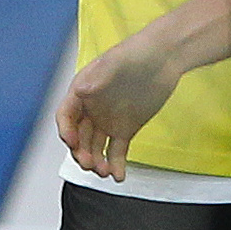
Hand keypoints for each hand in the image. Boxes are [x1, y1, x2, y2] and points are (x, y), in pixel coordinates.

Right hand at [57, 31, 183, 181]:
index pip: (66, 116)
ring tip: (105, 172)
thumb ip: (99, 77)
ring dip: (97, 162)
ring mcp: (107, 120)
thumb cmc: (137, 53)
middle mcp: (91, 109)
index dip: (66, 131)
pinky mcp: (125, 129)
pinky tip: (118, 176)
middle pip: (79, 137)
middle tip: (90, 163)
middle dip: (81, 152)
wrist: (165, 57)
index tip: (72, 143)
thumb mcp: (116, 62)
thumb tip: (83, 89)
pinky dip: (116, 165)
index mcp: (82, 91)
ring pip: (95, 148)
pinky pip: (116, 151)